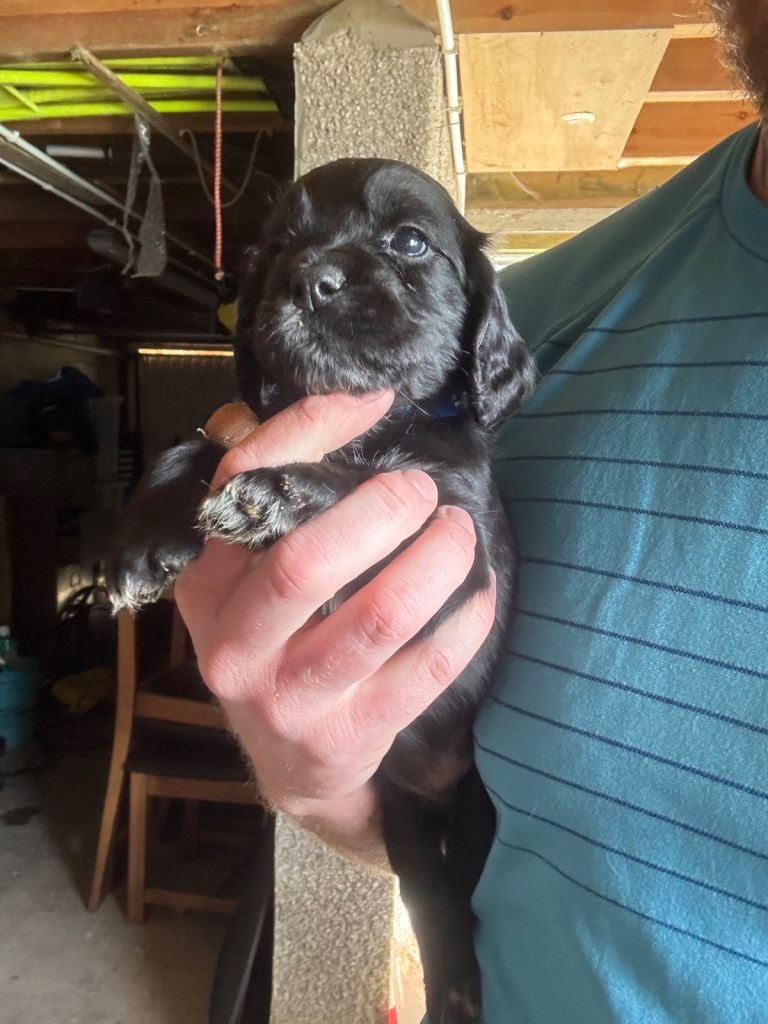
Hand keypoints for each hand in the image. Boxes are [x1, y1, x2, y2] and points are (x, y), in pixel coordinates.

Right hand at [175, 391, 495, 833]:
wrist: (287, 761)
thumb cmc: (278, 642)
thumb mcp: (255, 573)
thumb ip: (288, 491)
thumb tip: (364, 402)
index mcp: (207, 582)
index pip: (243, 483)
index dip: (311, 430)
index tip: (376, 405)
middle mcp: (234, 642)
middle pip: (308, 559)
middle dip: (383, 510)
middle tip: (423, 491)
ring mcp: (289, 697)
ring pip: (378, 615)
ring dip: (437, 561)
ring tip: (460, 533)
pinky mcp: (348, 735)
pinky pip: (425, 670)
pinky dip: (466, 621)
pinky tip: (481, 593)